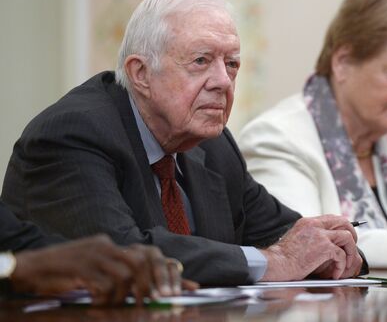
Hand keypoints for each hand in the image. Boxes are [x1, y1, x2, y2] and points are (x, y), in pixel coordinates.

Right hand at [10, 234, 197, 304]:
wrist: (30, 266)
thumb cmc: (64, 272)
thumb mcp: (95, 271)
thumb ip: (118, 276)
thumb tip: (145, 292)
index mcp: (113, 246)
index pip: (150, 255)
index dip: (171, 272)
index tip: (191, 288)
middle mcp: (107, 245)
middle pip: (143, 260)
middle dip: (154, 283)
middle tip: (156, 301)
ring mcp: (94, 253)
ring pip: (126, 272)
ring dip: (127, 294)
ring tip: (120, 304)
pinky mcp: (80, 265)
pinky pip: (104, 283)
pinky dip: (107, 297)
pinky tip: (99, 302)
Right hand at [259, 215, 361, 280]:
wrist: (276, 263)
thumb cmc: (283, 257)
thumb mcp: (296, 238)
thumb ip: (309, 236)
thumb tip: (321, 243)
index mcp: (308, 222)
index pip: (332, 218)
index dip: (342, 227)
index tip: (346, 237)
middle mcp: (315, 225)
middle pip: (344, 222)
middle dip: (352, 235)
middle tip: (350, 248)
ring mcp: (320, 235)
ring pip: (347, 237)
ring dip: (350, 252)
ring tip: (345, 263)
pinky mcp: (324, 247)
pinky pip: (341, 254)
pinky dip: (341, 265)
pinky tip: (335, 273)